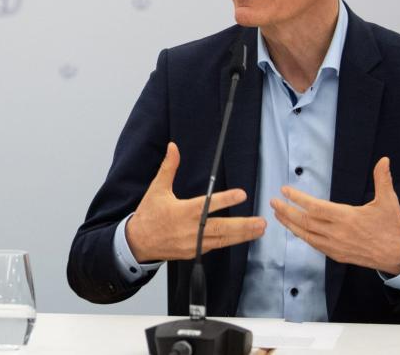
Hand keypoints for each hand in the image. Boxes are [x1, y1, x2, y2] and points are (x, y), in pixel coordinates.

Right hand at [126, 142, 265, 261]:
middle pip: (222, 228)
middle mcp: (190, 229)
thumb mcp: (157, 188)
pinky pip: (215, 247)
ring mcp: (193, 243)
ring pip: (222, 240)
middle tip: (261, 222)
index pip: (208, 204)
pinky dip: (230, 242)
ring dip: (242, 235)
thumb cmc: (148, 214)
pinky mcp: (194, 252)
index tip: (241, 194)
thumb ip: (168, 167)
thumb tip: (173, 147)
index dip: (225, 199)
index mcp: (182, 211)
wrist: (138, 242)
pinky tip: (242, 238)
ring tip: (259, 230)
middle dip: (243, 226)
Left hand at [270, 156, 399, 274]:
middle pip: (305, 222)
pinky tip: (296, 230)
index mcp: (347, 218)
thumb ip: (383, 179)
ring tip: (278, 215)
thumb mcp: (389, 202)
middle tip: (272, 202)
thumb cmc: (392, 227)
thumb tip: (384, 159)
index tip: (284, 191)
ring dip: (290, 224)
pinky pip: (314, 245)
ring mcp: (336, 246)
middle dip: (286, 211)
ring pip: (306, 235)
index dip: (298, 199)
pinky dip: (302, 236)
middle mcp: (337, 233)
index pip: (315, 208)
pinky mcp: (337, 255)